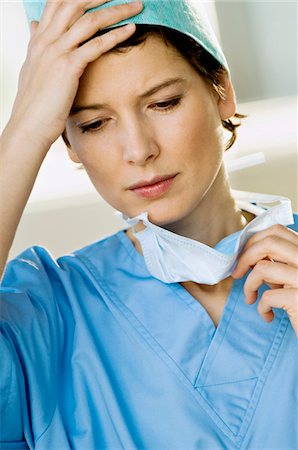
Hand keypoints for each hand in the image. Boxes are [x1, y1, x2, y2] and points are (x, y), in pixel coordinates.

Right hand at [9, 0, 141, 149]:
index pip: (57, 3)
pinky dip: (115, 35)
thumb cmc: (34, 103)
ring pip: (89, 20)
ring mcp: (56, 52)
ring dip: (116, 10)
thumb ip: (36, 45)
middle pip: (74, 3)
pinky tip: (131, 30)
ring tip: (136, 6)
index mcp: (38, 39)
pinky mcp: (68, 67)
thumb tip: (34, 27)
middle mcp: (46, 40)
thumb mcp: (31, 68)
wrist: (29, 125)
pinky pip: (95, 45)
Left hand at [232, 224, 297, 335]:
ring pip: (263, 268)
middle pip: (269, 242)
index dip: (254, 240)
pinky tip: (268, 315)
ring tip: (250, 298)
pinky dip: (261, 307)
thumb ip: (276, 264)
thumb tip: (247, 254)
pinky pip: (267, 296)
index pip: (277, 231)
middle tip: (237, 272)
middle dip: (245, 256)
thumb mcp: (291, 279)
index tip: (242, 255)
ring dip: (248, 285)